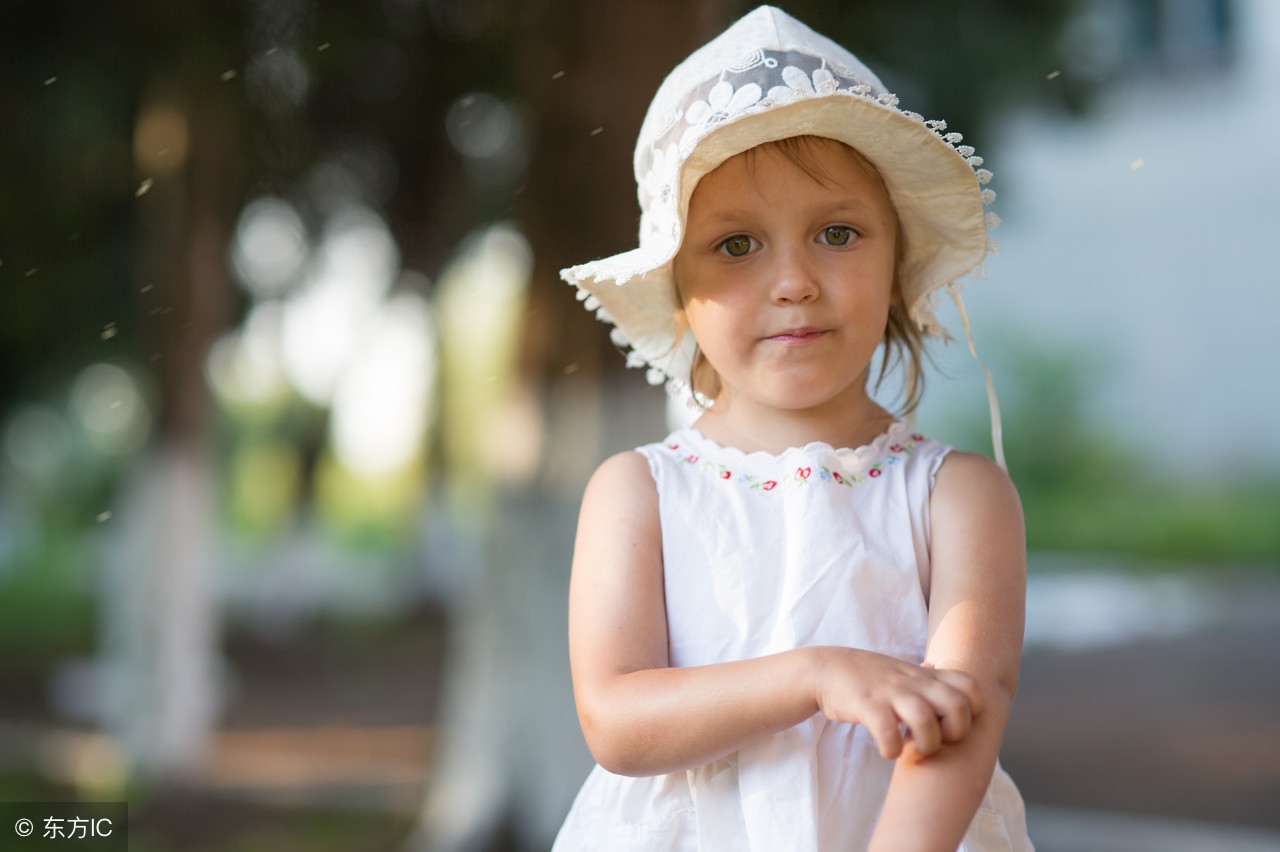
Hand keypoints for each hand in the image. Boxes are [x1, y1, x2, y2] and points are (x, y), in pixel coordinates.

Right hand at [812, 648, 983, 758]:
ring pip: (925, 720)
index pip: (971, 686)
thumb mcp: (900, 670)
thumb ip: (923, 673)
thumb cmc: (868, 675)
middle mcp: (913, 681)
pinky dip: (891, 749)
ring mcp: (890, 692)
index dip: (973, 710)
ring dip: (925, 744)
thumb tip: (937, 668)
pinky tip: (887, 750)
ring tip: (913, 750)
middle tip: (938, 740)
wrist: (826, 669)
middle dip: (955, 732)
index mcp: (926, 676)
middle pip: (958, 705)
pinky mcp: (866, 704)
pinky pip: (887, 732)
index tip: (953, 724)